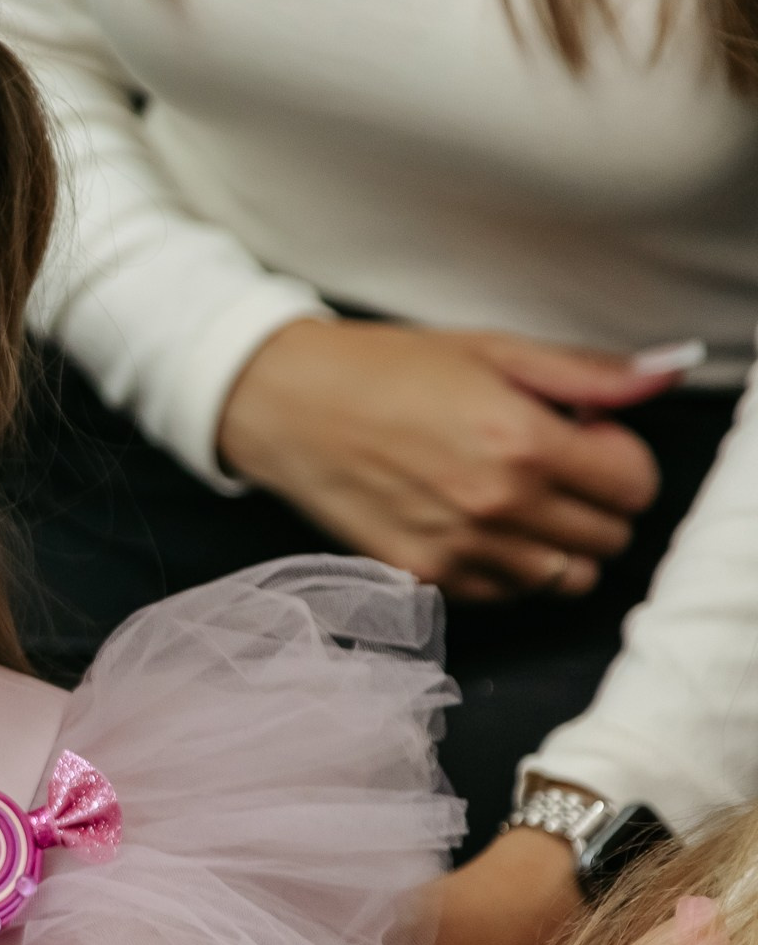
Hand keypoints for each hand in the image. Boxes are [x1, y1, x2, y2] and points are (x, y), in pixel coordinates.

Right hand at [218, 320, 671, 601]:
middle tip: (545, 466)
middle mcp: (496, 504)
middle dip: (592, 502)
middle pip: (607, 539)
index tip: (582, 438)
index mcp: (523, 441)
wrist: (283, 404)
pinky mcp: (420, 576)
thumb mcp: (490, 350)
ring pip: (564, 579)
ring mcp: (458, 549)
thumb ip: (585, 375)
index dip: (617, 458)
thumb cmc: (381, 368)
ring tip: (510, 501)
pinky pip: (505, 594)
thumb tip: (659, 378)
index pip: (635, 486)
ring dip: (553, 543)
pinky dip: (505, 567)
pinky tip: (472, 524)